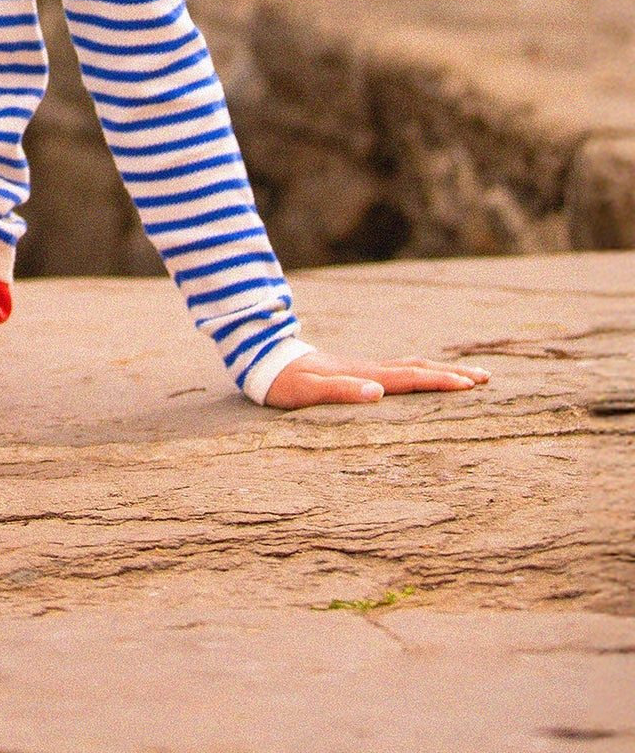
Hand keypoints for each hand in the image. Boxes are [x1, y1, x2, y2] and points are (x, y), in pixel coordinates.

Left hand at [263, 349, 489, 408]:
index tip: (469, 385)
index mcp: (363, 375)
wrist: (265, 359)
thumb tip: (377, 392)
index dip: (439, 381)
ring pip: (410, 367)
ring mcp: (365, 369)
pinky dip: (420, 374)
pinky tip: (423, 379)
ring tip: (468, 377)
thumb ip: (339, 391)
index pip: (409, 378)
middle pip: (418, 369)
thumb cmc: (284, 382)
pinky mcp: (358, 373)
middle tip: (487, 378)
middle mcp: (369, 369)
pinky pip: (398, 372)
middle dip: (453, 374)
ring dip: (440, 371)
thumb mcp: (306, 391)